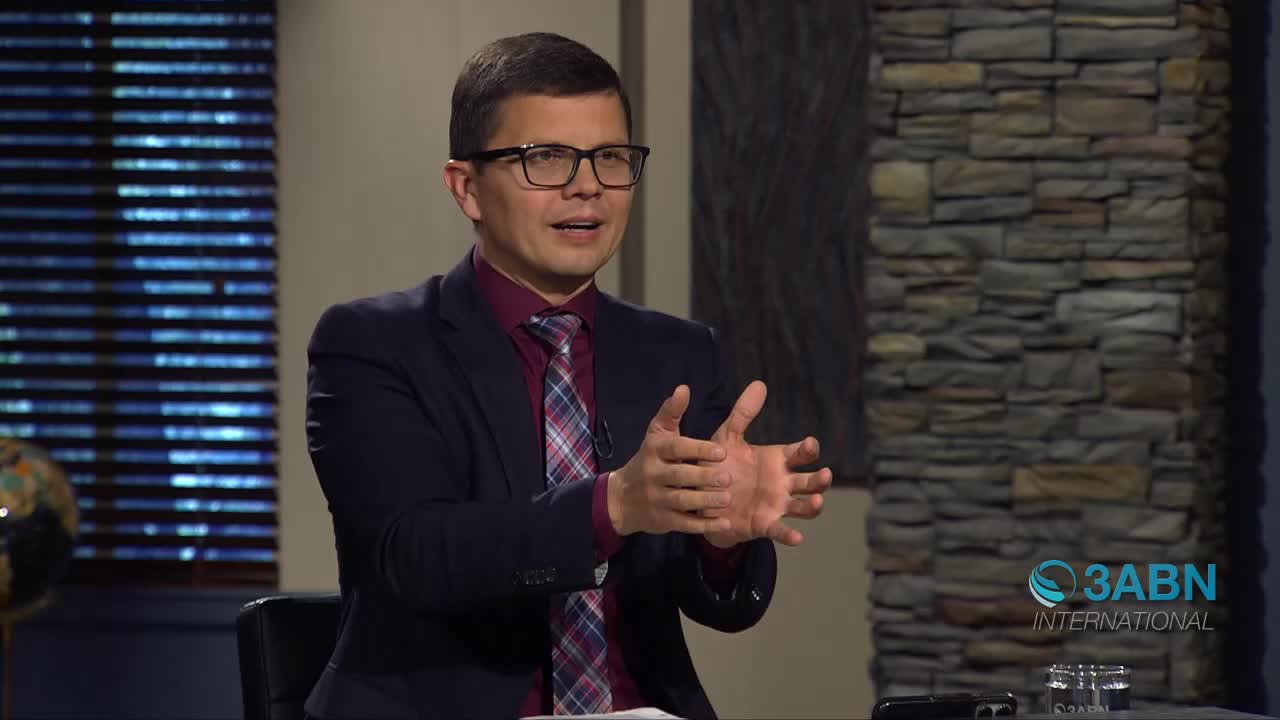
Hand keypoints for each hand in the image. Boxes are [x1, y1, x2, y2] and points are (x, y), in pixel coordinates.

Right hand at [607, 385, 734, 536]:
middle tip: (728, 477)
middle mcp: (653, 474)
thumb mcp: (657, 434)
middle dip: (703, 477)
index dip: (698, 449)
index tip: (722, 451)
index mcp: (655, 450)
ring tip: (727, 499)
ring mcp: (657, 499)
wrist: (621, 498)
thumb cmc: (648, 460)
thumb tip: (684, 388)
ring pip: (682, 501)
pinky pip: (684, 523)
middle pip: (679, 476)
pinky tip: (724, 523)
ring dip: (705, 501)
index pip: (676, 448)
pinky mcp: (662, 520)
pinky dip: (703, 525)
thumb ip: (672, 411)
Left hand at [701, 381, 831, 547]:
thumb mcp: (727, 437)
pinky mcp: (764, 524)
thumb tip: (759, 384)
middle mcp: (782, 482)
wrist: (700, 498)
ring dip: (814, 506)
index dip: (808, 449)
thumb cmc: (719, 465)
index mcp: (777, 460)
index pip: (800, 454)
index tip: (809, 444)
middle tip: (825, 475)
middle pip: (810, 481)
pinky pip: (781, 530)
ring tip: (817, 502)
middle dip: (820, 479)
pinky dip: (790, 535)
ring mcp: (776, 505)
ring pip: (804, 506)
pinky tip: (797, 537)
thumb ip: (742, 414)